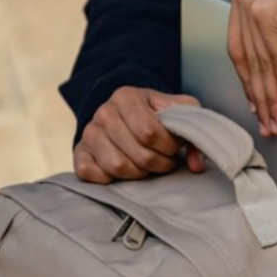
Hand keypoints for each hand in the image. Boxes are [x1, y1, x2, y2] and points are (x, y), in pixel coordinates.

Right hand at [73, 86, 205, 183]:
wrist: (124, 114)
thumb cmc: (154, 115)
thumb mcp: (178, 112)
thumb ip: (194, 131)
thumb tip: (197, 165)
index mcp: (126, 96)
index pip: (150, 133)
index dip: (168, 147)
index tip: (173, 147)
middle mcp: (104, 113)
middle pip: (138, 154)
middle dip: (159, 164)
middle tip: (164, 160)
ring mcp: (90, 133)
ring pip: (118, 167)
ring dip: (139, 174)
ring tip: (146, 166)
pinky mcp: (80, 153)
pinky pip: (91, 173)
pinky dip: (109, 179)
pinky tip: (124, 171)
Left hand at [228, 0, 276, 136]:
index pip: (239, 47)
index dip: (248, 80)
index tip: (254, 102)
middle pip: (247, 59)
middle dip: (259, 96)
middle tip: (267, 121)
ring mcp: (250, 2)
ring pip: (261, 63)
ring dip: (272, 97)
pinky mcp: (266, 11)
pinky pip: (276, 57)